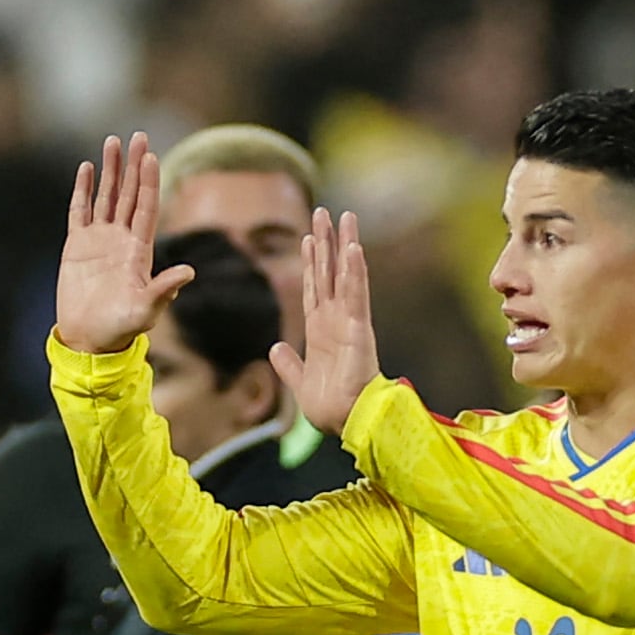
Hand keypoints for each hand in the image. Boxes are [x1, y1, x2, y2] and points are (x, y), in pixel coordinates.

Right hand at [57, 133, 195, 353]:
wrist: (90, 340)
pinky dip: (83, 190)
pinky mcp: (77, 246)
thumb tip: (190, 272)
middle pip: (129, 194)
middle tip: (137, 136)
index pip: (146, 208)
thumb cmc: (121, 329)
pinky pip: (80, 211)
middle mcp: (121, 239)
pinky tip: (86, 168)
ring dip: (109, 170)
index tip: (151, 156)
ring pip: (106, 197)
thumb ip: (165, 289)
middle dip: (133, 166)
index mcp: (139, 250)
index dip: (148, 182)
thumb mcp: (146, 310)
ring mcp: (99, 240)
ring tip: (111, 142)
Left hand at [271, 208, 381, 435]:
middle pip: (330, 272)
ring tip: (345, 217)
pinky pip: (356, 294)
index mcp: (320, 330)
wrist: (344, 422)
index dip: (311, 261)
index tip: (308, 236)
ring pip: (346, 274)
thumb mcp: (299, 382)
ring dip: (345, 245)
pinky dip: (355, 271)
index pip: (315, 286)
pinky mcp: (358, 329)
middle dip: (327, 242)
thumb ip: (288, 364)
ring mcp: (348, 321)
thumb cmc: (328, 406)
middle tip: (325, 212)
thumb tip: (275, 348)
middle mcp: (335, 320)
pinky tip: (354, 248)